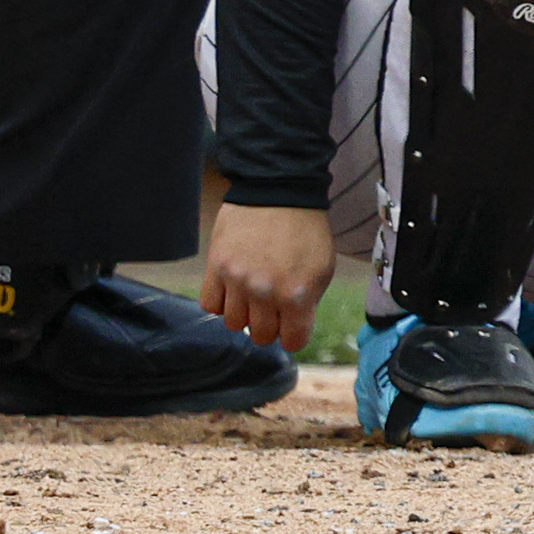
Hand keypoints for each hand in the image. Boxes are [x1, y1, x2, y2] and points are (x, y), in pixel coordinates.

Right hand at [198, 201, 338, 352]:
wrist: (278, 192)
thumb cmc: (305, 230)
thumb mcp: (323, 267)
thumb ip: (309, 301)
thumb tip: (294, 327)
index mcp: (298, 294)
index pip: (293, 341)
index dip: (294, 336)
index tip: (292, 328)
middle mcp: (265, 292)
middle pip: (261, 336)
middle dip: (269, 326)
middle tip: (273, 309)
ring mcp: (237, 281)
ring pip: (233, 324)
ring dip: (244, 314)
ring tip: (253, 295)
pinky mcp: (215, 268)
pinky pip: (210, 306)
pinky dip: (221, 302)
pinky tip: (233, 289)